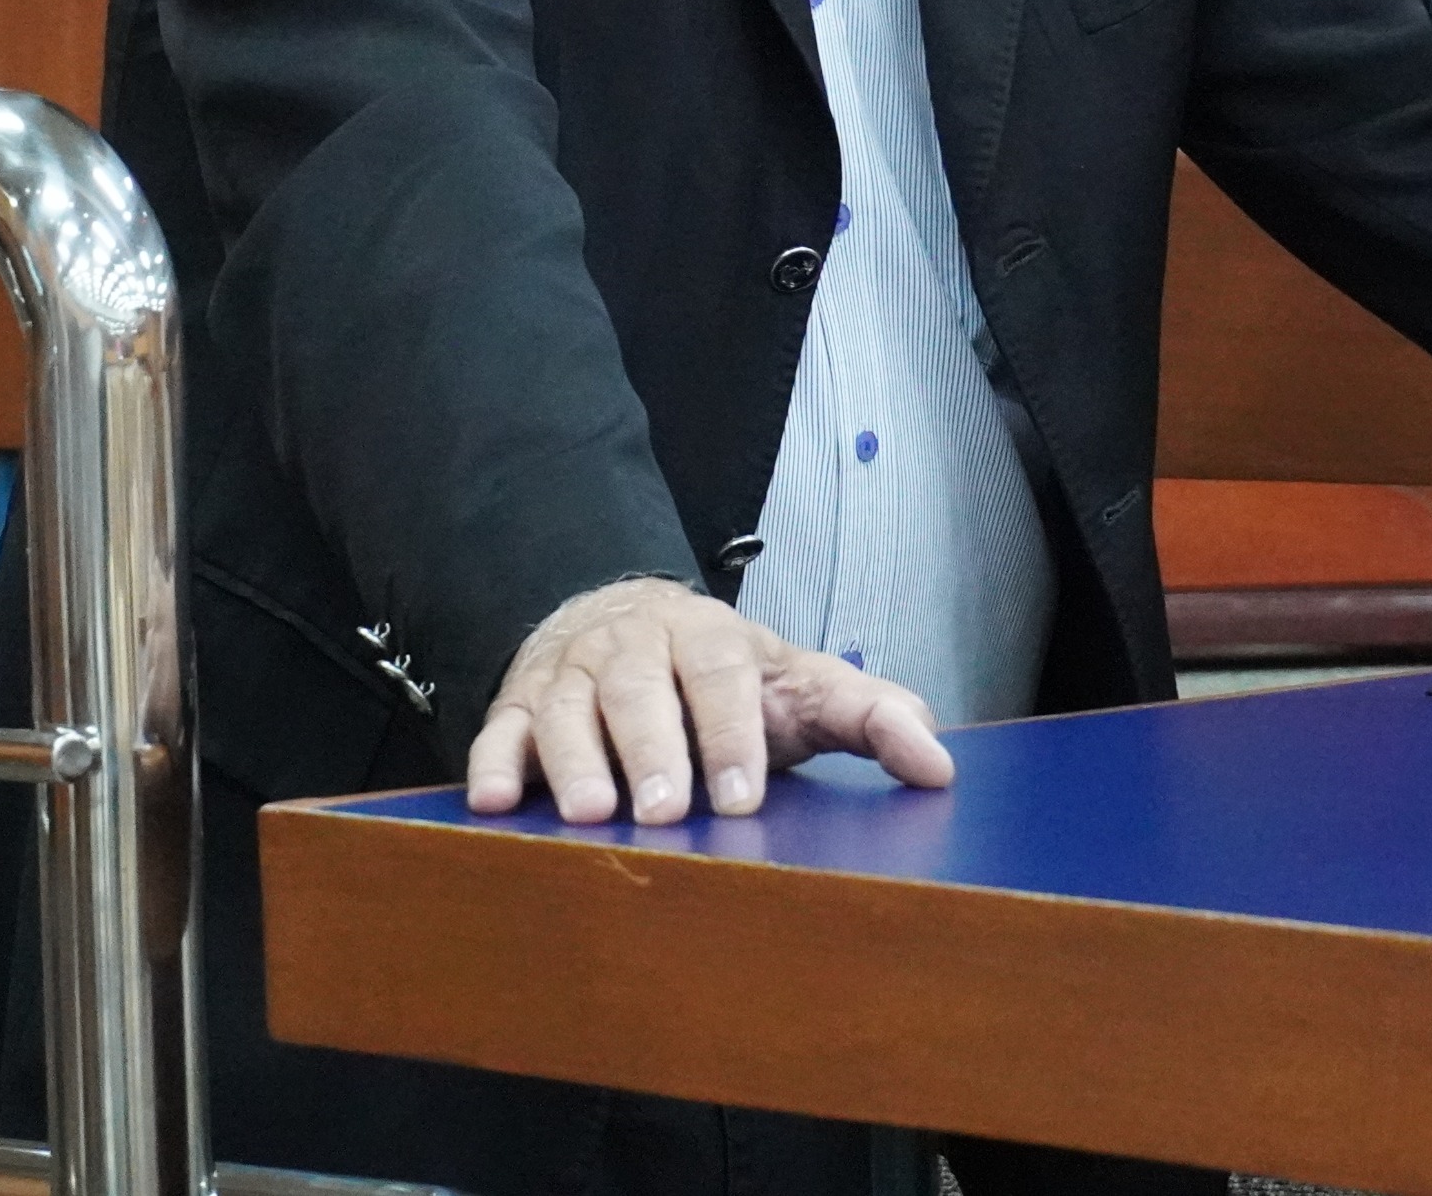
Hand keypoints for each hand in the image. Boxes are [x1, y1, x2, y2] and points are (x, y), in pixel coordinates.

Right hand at [462, 576, 955, 824]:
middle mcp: (634, 647)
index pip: (722, 676)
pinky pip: (500, 730)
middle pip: (640, 688)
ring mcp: (572, 675)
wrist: (618, 618)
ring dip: (575, 760)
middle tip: (665, 812)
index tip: (742, 796)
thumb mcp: (798, 688)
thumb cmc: (722, 677)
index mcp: (708, 638)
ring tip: (588, 813)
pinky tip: (494, 801)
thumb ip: (869, 718)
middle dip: (652, 748)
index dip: (731, 734)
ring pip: (569, 708)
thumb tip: (938, 763)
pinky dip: (493, 762)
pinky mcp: (519, 706)